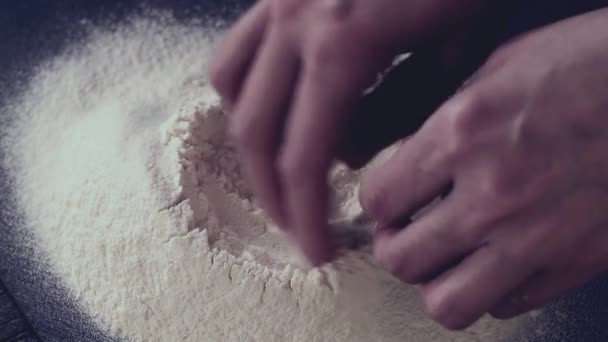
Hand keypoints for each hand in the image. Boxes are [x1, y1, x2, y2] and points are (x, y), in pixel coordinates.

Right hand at [209, 0, 507, 264]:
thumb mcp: (459, 42)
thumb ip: (401, 106)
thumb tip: (349, 151)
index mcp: (340, 44)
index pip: (304, 157)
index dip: (306, 215)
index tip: (317, 250)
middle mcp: (294, 20)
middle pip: (256, 133)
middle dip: (273, 193)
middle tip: (295, 227)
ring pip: (233, 90)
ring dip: (252, 143)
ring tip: (280, 173)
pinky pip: (236, 46)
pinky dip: (243, 88)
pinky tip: (271, 107)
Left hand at [361, 8, 607, 328]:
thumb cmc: (590, 64)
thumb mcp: (501, 66)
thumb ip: (447, 117)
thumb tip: (413, 155)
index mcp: (463, 136)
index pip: (380, 199)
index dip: (378, 201)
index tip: (388, 199)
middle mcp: (493, 195)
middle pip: (402, 259)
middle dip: (394, 246)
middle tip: (404, 233)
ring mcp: (535, 238)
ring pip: (449, 303)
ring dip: (435, 283)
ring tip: (442, 260)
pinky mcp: (575, 265)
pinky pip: (508, 307)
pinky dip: (491, 292)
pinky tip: (494, 264)